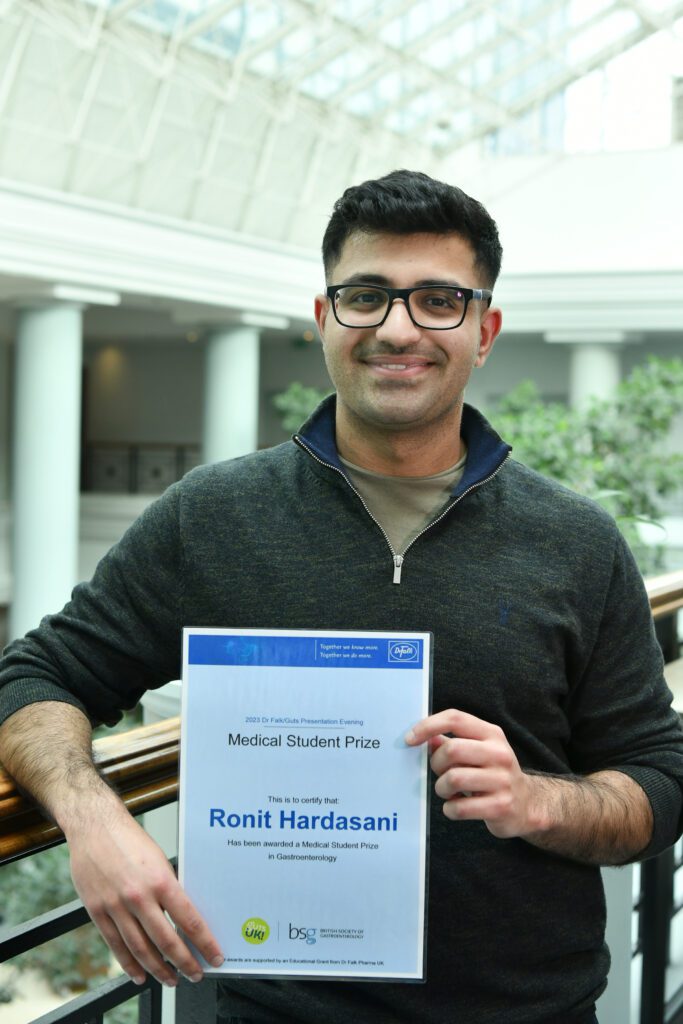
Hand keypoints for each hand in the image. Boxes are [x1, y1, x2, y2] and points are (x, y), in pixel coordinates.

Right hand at [67, 801, 223, 986]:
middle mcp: (139, 896)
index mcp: (160, 880)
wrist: (94, 826)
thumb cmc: (129, 839)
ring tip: (171, 979)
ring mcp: (116, 906)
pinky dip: (129, 964)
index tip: (214, 956)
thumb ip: (169, 887)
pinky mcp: (97, 911)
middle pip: (166, 940)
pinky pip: (115, 945)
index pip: (188, 919)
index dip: (204, 942)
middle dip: (184, 962)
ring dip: (159, 969)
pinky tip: (140, 974)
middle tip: (195, 974)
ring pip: (141, 949)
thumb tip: (184, 914)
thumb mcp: (159, 859)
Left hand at [405, 708, 538, 838]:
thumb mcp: (478, 751)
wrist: (527, 804)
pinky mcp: (500, 806)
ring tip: (448, 791)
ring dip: (441, 788)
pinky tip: (456, 806)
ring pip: (453, 779)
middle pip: (452, 750)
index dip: (428, 726)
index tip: (410, 739)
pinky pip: (459, 807)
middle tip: (440, 773)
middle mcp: (499, 753)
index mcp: (492, 734)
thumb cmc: (493, 774)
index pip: (455, 718)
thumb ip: (453, 742)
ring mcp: (502, 780)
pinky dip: (449, 809)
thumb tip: (426, 738)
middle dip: (436, 764)